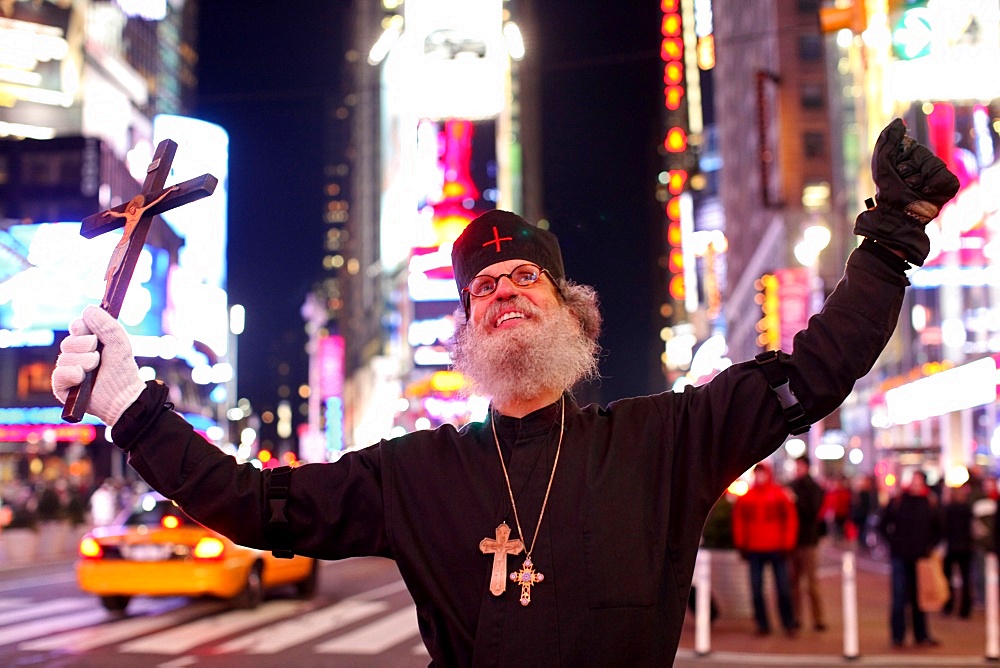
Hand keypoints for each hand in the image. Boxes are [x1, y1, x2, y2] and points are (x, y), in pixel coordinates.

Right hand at [52, 306, 145, 425]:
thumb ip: (107, 326)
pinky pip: (58, 374)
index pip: (77, 327)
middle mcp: (77, 356)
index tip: (92, 334)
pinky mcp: (62, 387)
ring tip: (94, 370)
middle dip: (84, 346)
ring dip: (83, 362)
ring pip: (64, 358)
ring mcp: (69, 371)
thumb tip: (88, 309)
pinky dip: (72, 375)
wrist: (124, 398)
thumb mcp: (119, 344)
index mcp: (90, 344)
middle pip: (68, 341)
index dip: (81, 327)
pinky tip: (82, 380)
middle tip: (98, 355)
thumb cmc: (123, 372)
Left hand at [853, 118, 959, 264]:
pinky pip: (946, 178)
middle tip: (904, 182)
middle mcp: (927, 166)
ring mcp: (938, 176)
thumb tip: (898, 121)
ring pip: (936, 166)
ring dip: (920, 179)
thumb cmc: (887, 191)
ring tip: (913, 189)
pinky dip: (934, 185)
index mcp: (912, 159)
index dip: (903, 159)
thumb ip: (887, 141)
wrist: (897, 214)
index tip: (896, 171)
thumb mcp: (881, 163)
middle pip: (925, 156)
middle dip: (911, 170)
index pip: (913, 148)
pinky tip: (925, 193)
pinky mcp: (948, 187)